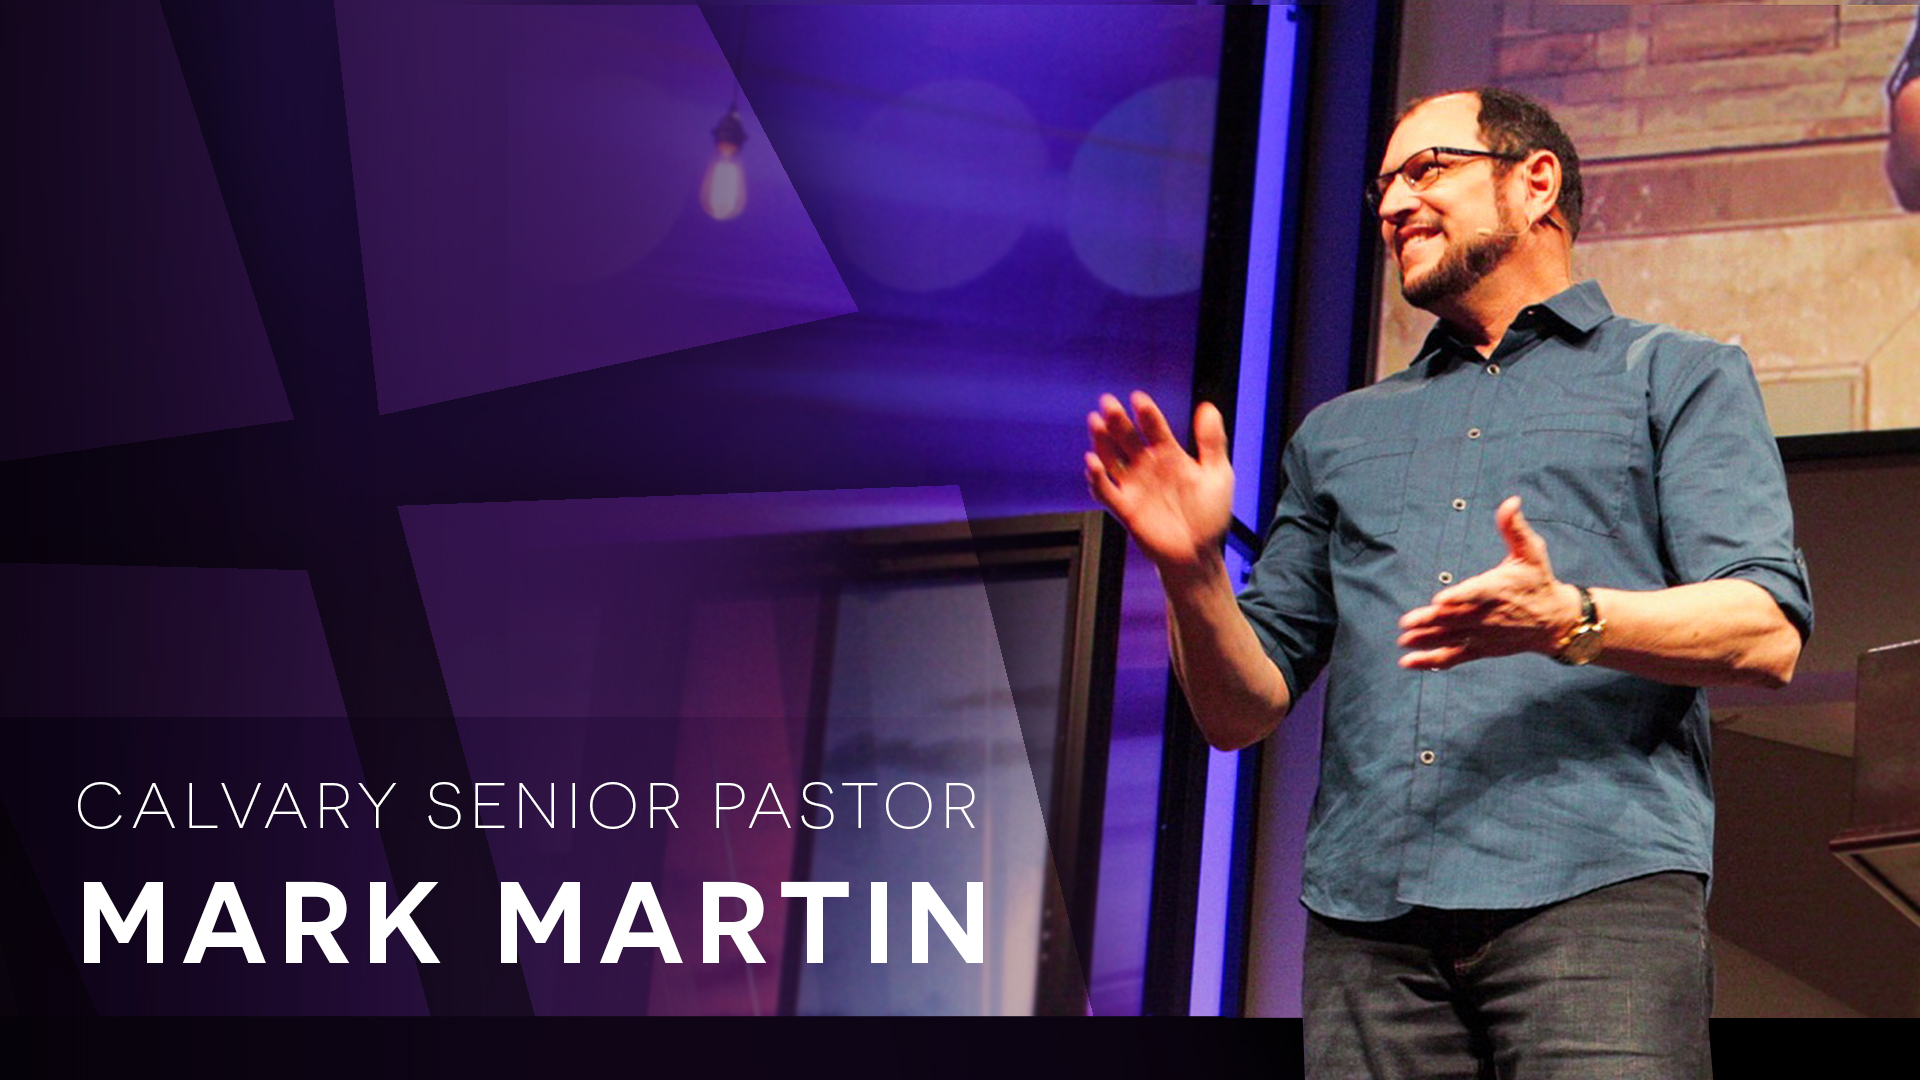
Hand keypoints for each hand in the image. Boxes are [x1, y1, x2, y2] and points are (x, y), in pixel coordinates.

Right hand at [1084, 392, 1233, 572]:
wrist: (1199, 553)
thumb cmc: (1209, 515)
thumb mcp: (1218, 474)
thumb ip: (1212, 442)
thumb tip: (1207, 407)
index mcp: (1169, 455)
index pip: (1154, 428)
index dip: (1146, 413)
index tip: (1138, 398)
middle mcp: (1148, 467)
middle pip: (1127, 438)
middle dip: (1117, 420)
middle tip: (1107, 403)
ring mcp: (1134, 486)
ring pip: (1111, 459)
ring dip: (1102, 442)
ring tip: (1095, 423)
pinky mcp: (1124, 508)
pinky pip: (1105, 491)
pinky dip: (1096, 478)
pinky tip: (1092, 463)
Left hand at [1396, 496, 1580, 669]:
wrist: (1557, 621)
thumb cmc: (1539, 581)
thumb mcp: (1532, 551)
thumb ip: (1515, 528)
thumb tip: (1511, 501)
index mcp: (1499, 589)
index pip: (1477, 593)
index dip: (1459, 597)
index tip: (1440, 600)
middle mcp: (1489, 615)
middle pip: (1457, 618)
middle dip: (1431, 621)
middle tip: (1407, 622)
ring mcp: (1484, 635)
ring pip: (1451, 638)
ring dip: (1426, 641)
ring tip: (1403, 641)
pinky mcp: (1481, 648)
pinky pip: (1454, 657)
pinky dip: (1432, 661)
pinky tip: (1408, 662)